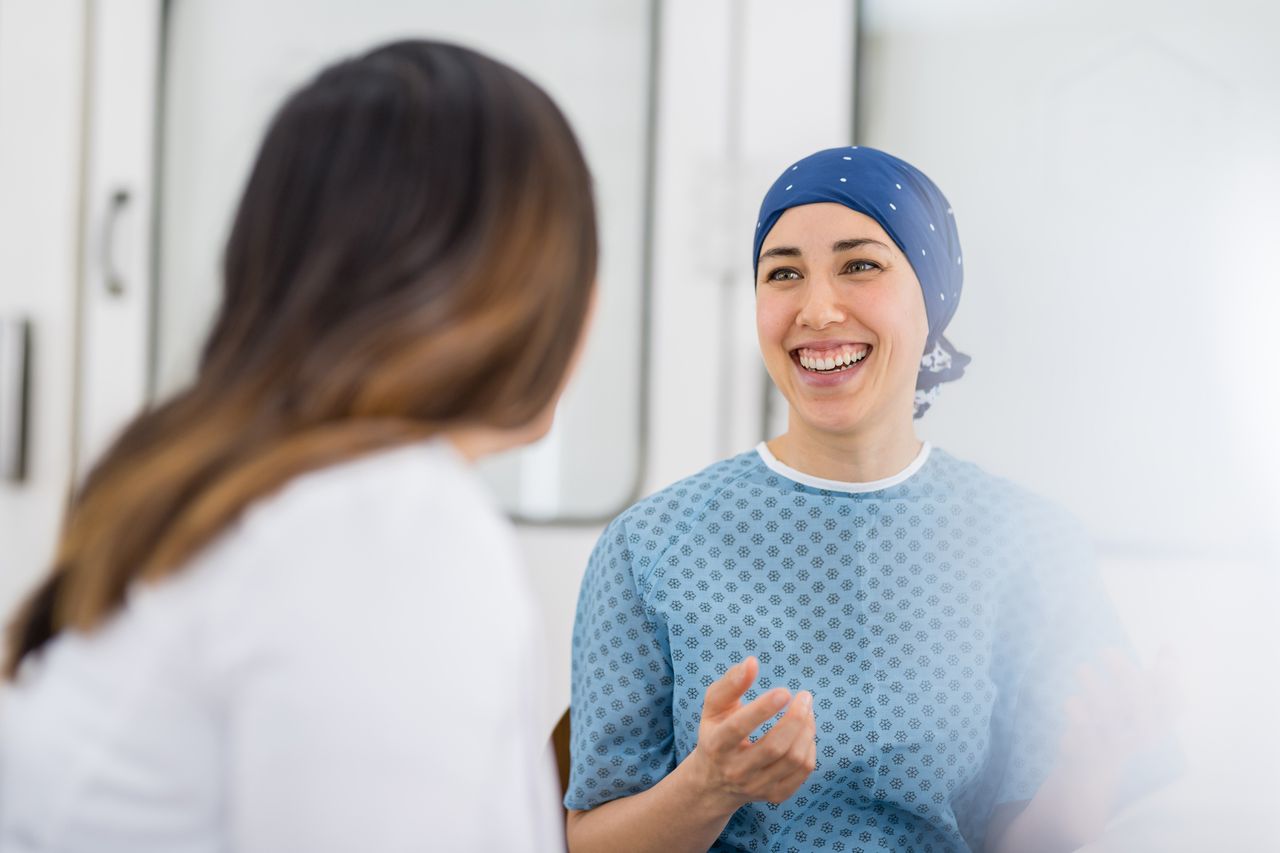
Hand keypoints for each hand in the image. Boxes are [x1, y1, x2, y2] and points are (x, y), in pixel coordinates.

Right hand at [686, 656, 816, 811]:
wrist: (713, 783)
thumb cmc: (716, 733)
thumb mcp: (713, 707)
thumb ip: (730, 683)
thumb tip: (752, 663)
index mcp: (716, 745)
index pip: (738, 728)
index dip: (762, 709)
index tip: (785, 691)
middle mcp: (735, 770)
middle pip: (774, 747)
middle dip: (795, 719)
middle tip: (805, 697)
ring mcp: (757, 787)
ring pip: (793, 759)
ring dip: (807, 730)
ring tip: (806, 710)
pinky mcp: (775, 795)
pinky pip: (803, 771)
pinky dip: (810, 747)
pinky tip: (805, 732)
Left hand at [1057, 645, 1178, 779]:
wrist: (1093, 769)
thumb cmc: (1122, 725)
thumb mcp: (1144, 703)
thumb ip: (1160, 676)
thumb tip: (1169, 645)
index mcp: (1159, 723)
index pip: (1173, 703)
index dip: (1168, 681)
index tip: (1158, 662)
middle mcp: (1141, 735)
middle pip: (1139, 701)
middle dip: (1123, 671)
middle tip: (1106, 650)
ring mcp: (1114, 742)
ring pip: (1107, 710)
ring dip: (1093, 683)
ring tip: (1082, 668)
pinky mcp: (1088, 747)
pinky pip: (1082, 725)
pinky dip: (1076, 708)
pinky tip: (1073, 699)